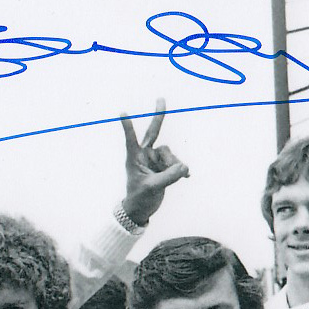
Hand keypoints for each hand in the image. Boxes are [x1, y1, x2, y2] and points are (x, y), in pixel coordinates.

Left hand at [119, 98, 189, 226]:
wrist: (142, 210)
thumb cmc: (140, 199)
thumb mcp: (153, 189)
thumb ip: (168, 177)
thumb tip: (184, 167)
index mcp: (134, 158)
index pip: (131, 139)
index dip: (127, 127)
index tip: (122, 112)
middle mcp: (145, 155)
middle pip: (154, 132)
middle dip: (158, 115)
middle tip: (160, 98)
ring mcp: (155, 159)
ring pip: (171, 154)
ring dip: (174, 166)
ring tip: (172, 179)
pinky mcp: (165, 166)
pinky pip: (177, 163)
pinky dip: (181, 170)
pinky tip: (186, 176)